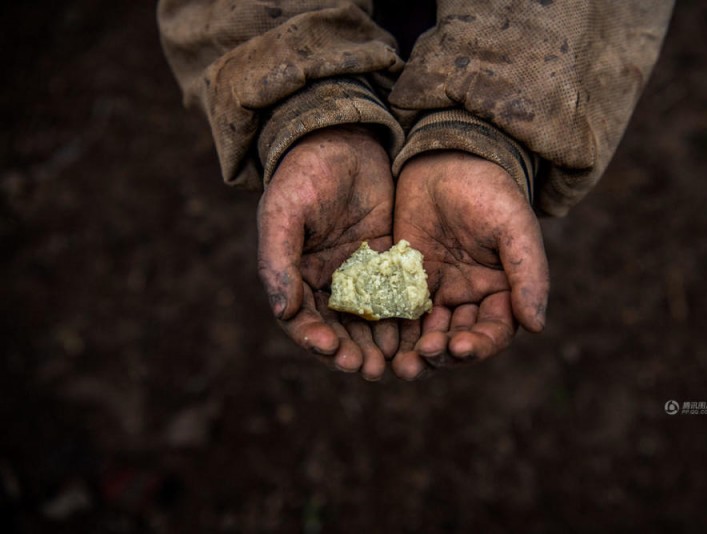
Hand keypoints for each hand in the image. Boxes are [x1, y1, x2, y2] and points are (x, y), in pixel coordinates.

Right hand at [257, 125, 397, 379]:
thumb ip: (279, 261)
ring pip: (370, 319)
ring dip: (380, 343)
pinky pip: (398, 295)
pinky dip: (405, 317)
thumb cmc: (304, 175)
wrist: (342, 139)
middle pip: (339, 329)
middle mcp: (328, 282)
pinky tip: (417, 332)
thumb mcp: (284, 213)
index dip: (316, 339)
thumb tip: (282, 312)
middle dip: (353, 351)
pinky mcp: (389, 261)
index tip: (332, 350)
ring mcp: (361, 274)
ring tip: (395, 363)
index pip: (303, 320)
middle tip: (371, 369)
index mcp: (296, 275)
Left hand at [392, 151, 548, 379]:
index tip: (458, 348)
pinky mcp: (406, 283)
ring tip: (400, 366)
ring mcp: (437, 293)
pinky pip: (400, 314)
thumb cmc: (489, 192)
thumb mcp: (513, 229)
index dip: (479, 345)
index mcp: (502, 291)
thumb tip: (536, 325)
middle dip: (442, 354)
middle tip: (422, 358)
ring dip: (416, 353)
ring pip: (427, 334)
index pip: (494, 331)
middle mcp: (470, 299)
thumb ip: (528, 274)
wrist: (447, 160)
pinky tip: (380, 342)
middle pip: (457, 340)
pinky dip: (393, 331)